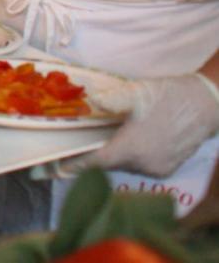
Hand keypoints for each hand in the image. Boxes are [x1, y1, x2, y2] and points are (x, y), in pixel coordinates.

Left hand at [81, 74, 218, 177]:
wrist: (206, 105)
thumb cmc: (169, 96)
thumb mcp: (136, 93)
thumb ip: (110, 99)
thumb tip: (89, 102)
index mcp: (133, 148)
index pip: (97, 163)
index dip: (76, 165)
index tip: (58, 167)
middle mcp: (144, 164)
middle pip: (108, 165)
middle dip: (92, 157)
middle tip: (75, 148)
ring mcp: (157, 169)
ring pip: (123, 166)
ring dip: (111, 156)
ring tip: (97, 142)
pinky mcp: (167, 169)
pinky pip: (139, 166)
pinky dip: (128, 158)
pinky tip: (123, 143)